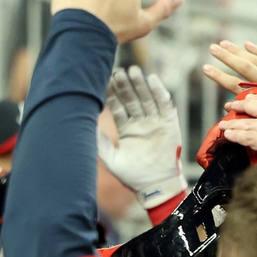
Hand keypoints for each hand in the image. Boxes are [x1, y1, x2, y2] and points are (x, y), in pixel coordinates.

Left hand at [96, 66, 185, 207]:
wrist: (154, 185)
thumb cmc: (132, 175)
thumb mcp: (111, 158)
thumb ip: (99, 142)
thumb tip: (86, 125)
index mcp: (126, 130)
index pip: (118, 108)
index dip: (112, 95)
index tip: (105, 82)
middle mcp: (140, 123)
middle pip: (132, 100)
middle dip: (125, 86)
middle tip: (118, 72)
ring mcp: (155, 122)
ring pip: (147, 99)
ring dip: (140, 85)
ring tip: (133, 71)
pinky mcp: (169, 123)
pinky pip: (164, 104)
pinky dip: (159, 91)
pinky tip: (151, 79)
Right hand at [203, 40, 256, 108]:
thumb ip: (246, 115)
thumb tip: (226, 106)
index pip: (235, 85)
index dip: (219, 76)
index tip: (205, 68)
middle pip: (245, 67)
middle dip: (227, 57)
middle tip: (212, 48)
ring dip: (239, 51)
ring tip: (223, 44)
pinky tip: (247, 45)